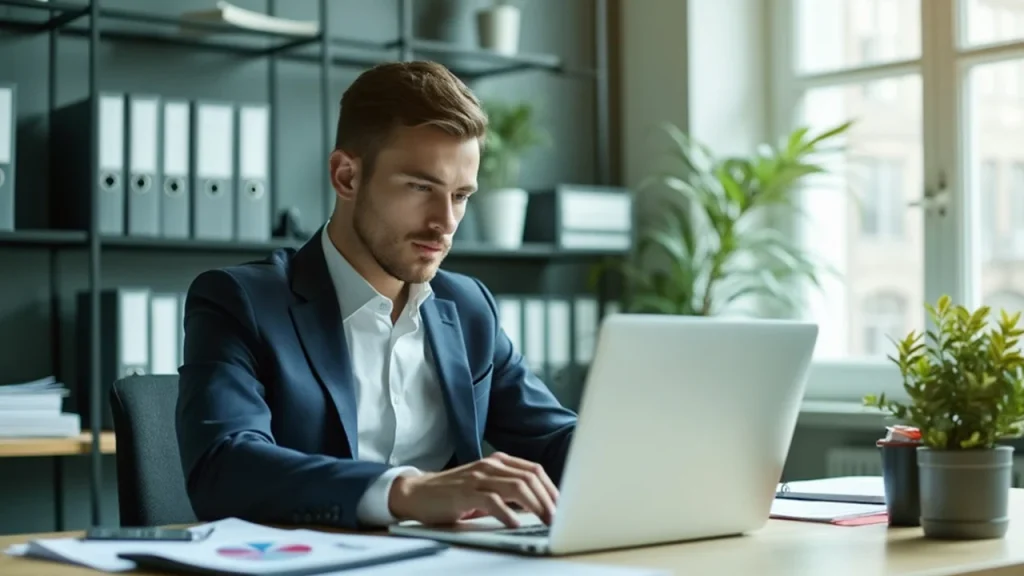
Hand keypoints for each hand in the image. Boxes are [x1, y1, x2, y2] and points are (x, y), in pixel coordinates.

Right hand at [388, 452, 558, 527]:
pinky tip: (515, 524)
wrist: (417, 493)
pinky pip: (492, 501)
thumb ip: (507, 491)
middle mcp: (490, 465)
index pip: (534, 470)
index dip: (552, 488)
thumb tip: (538, 507)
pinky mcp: (465, 493)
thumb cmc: (453, 493)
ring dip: (535, 506)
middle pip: (530, 478)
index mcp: (498, 462)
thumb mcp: (484, 487)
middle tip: (559, 519)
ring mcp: (477, 477)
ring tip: (545, 522)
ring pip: (516, 487)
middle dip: (548, 499)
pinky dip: (507, 513)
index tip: (563, 506)